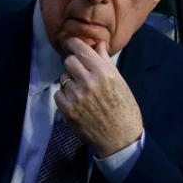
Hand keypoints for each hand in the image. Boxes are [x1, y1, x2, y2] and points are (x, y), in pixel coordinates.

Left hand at [55, 38, 143, 157]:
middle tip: (80, 73)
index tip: (72, 45)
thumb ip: (105, 61)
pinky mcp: (68, 111)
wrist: (121, 139)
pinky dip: (65, 97)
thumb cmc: (124, 109)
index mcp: (104, 73)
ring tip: (84, 94)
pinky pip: (58, 94)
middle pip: (69, 61)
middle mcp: (89, 83)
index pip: (80, 49)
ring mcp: (77, 97)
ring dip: (70, 83)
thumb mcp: (120, 82)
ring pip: (63, 79)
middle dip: (73, 65)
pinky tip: (78, 104)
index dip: (74, 44)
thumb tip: (98, 43)